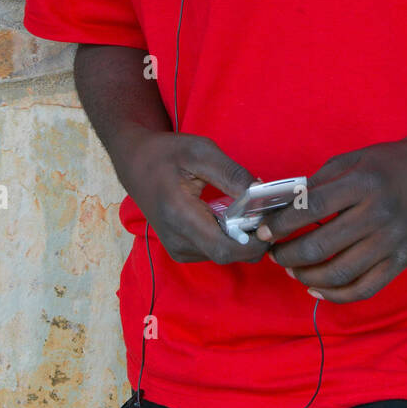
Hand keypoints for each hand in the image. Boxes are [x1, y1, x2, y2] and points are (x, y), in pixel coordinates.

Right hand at [120, 129, 270, 264]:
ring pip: (224, 255)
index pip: (224, 248)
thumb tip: (263, 193)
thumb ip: (232, 174)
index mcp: (179, 216)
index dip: (254, 243)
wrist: (135, 162)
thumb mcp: (201, 151)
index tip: (271, 221)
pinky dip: (230, 238)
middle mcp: (177, 240)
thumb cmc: (167, 153)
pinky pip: (215, 251)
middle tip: (267, 212)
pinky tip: (233, 216)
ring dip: (243, 238)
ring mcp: (178, 249)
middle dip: (253, 239)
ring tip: (250, 210)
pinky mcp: (181, 250)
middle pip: (228, 255)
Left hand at [258, 126, 406, 301]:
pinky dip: (336, 295)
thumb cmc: (386, 163)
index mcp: (363, 184)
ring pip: (340, 272)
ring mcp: (393, 241)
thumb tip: (280, 208)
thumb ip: (317, 184)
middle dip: (288, 254)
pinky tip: (316, 289)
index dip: (282, 224)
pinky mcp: (403, 261)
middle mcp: (380, 214)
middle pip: (322, 245)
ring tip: (291, 269)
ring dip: (307, 276)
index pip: (312, 209)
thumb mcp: (350, 160)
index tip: (262, 232)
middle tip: (273, 254)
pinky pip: (365, 288)